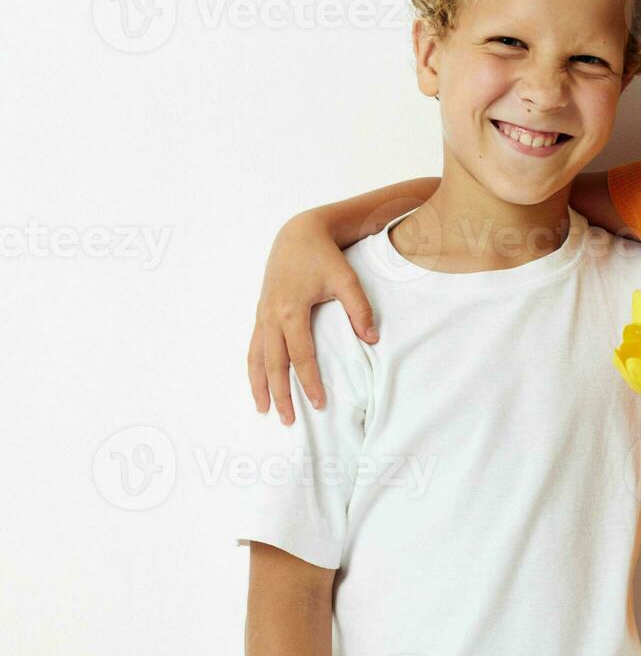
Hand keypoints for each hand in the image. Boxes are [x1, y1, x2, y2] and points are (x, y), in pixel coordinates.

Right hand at [248, 211, 376, 423]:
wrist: (298, 233)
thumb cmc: (324, 256)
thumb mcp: (347, 279)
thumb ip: (359, 309)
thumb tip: (372, 340)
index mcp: (291, 310)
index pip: (301, 356)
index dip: (309, 382)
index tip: (319, 404)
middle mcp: (271, 315)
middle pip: (273, 364)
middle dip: (281, 394)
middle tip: (289, 421)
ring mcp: (263, 314)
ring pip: (256, 357)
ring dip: (260, 385)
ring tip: (264, 410)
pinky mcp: (261, 311)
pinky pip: (253, 345)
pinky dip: (253, 367)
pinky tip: (258, 382)